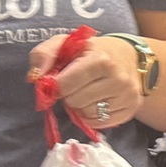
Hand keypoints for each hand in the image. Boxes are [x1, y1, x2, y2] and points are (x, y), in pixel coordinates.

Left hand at [28, 33, 143, 129]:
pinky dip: (92, 116)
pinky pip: (100, 124)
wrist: (128, 56)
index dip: (58, 84)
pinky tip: (97, 102)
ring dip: (81, 106)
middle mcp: (119, 79)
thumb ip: (43, 54)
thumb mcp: (65, 43)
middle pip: (75, 102)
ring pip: (87, 114)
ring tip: (88, 92)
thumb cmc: (91, 51)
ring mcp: (128, 96)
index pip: (65, 85)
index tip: (62, 78)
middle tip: (77, 85)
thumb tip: (35, 78)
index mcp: (102, 60)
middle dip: (70, 95)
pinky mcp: (130, 110)